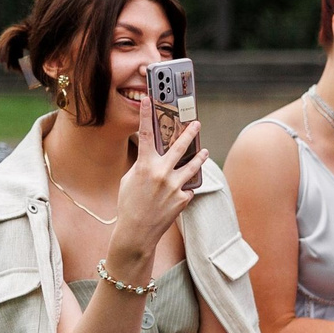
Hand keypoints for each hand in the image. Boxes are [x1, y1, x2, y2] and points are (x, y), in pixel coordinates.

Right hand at [112, 121, 203, 265]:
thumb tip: (153, 156)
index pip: (146, 134)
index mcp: (144, 166)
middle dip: (189, 132)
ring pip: (192, 165)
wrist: (137, 231)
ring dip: (199, 156)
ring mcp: (174, 186)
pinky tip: (180, 190)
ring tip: (204, 150)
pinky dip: (185, 186)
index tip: (150, 100)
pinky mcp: (183, 198)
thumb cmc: (129, 204)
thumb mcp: (129, 180)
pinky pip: (188, 187)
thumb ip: (142, 165)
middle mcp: (161, 173)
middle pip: (179, 146)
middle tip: (197, 123)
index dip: (147, 115)